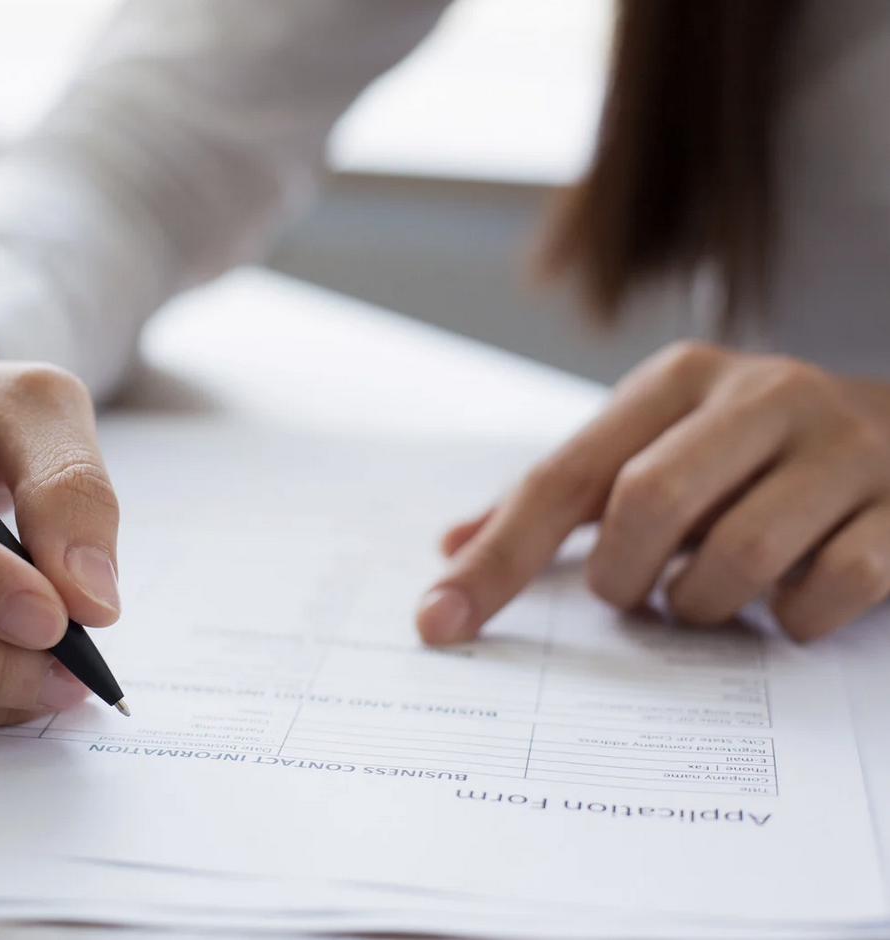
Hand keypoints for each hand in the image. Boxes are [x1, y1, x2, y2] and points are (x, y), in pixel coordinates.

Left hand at [417, 341, 889, 642]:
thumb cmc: (752, 453)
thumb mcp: (656, 446)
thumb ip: (561, 497)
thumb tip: (452, 549)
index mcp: (679, 379)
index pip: (561, 476)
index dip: (497, 558)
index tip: (440, 622)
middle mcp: (762, 395)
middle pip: (645, 505)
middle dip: (623, 577)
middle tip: (635, 592)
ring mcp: (844, 448)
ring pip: (738, 556)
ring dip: (703, 605)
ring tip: (707, 596)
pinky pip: (831, 588)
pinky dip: (793, 620)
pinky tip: (788, 604)